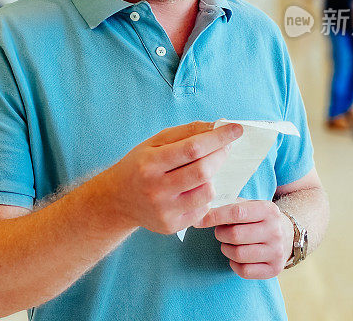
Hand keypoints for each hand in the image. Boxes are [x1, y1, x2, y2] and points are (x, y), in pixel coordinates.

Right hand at [100, 121, 242, 234]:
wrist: (116, 200)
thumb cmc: (140, 165)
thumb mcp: (155, 142)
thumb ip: (186, 132)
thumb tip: (217, 126)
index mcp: (150, 163)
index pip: (192, 148)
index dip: (218, 138)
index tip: (236, 129)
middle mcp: (156, 188)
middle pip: (203, 172)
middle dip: (221, 155)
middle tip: (226, 148)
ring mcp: (164, 210)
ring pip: (207, 193)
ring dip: (213, 178)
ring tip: (205, 171)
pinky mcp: (171, 226)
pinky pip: (202, 210)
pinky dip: (204, 196)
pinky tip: (194, 189)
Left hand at [194, 199, 293, 278]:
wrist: (287, 235)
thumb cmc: (258, 218)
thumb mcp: (249, 205)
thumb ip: (228, 205)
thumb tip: (201, 210)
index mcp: (268, 210)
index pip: (237, 212)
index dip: (215, 216)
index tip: (199, 220)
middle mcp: (275, 231)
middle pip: (235, 235)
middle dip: (220, 234)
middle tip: (220, 232)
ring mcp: (276, 252)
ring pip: (238, 254)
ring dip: (226, 249)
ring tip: (228, 243)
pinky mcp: (274, 269)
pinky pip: (244, 271)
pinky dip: (234, 264)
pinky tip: (237, 257)